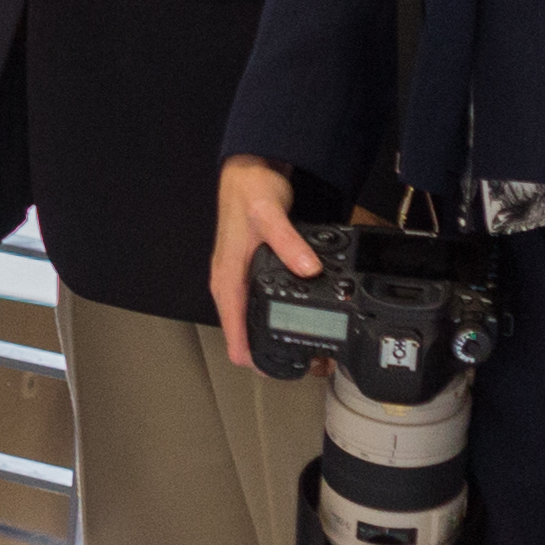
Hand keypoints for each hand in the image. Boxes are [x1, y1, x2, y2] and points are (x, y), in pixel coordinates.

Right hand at [210, 158, 322, 371]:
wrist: (248, 172)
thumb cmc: (250, 192)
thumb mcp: (269, 214)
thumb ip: (288, 243)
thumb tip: (308, 269)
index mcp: (228, 282)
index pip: (235, 339)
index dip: (259, 362)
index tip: (288, 371)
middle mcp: (232, 288)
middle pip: (247, 340)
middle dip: (277, 358)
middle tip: (315, 365)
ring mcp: (242, 284)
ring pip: (256, 327)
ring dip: (281, 341)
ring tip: (316, 350)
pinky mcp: (254, 277)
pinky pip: (264, 310)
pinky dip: (283, 320)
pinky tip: (308, 319)